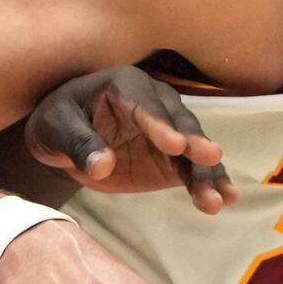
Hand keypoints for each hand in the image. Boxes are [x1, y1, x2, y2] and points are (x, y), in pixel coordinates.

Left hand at [26, 65, 236, 213]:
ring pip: (193, 149)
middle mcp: (155, 102)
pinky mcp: (174, 157)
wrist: (66, 136)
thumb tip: (101, 164)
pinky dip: (210, 182)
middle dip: (194, 142)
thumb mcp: (55, 129)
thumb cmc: (58, 122)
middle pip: (179, 122)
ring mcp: (169, 129)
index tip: (174, 145)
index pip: (143, 104)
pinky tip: (227, 198)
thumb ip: (78, 144)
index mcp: (124, 85)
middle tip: (209, 158)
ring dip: (207, 172)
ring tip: (218, 198)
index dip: (159, 123)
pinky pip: (194, 169)